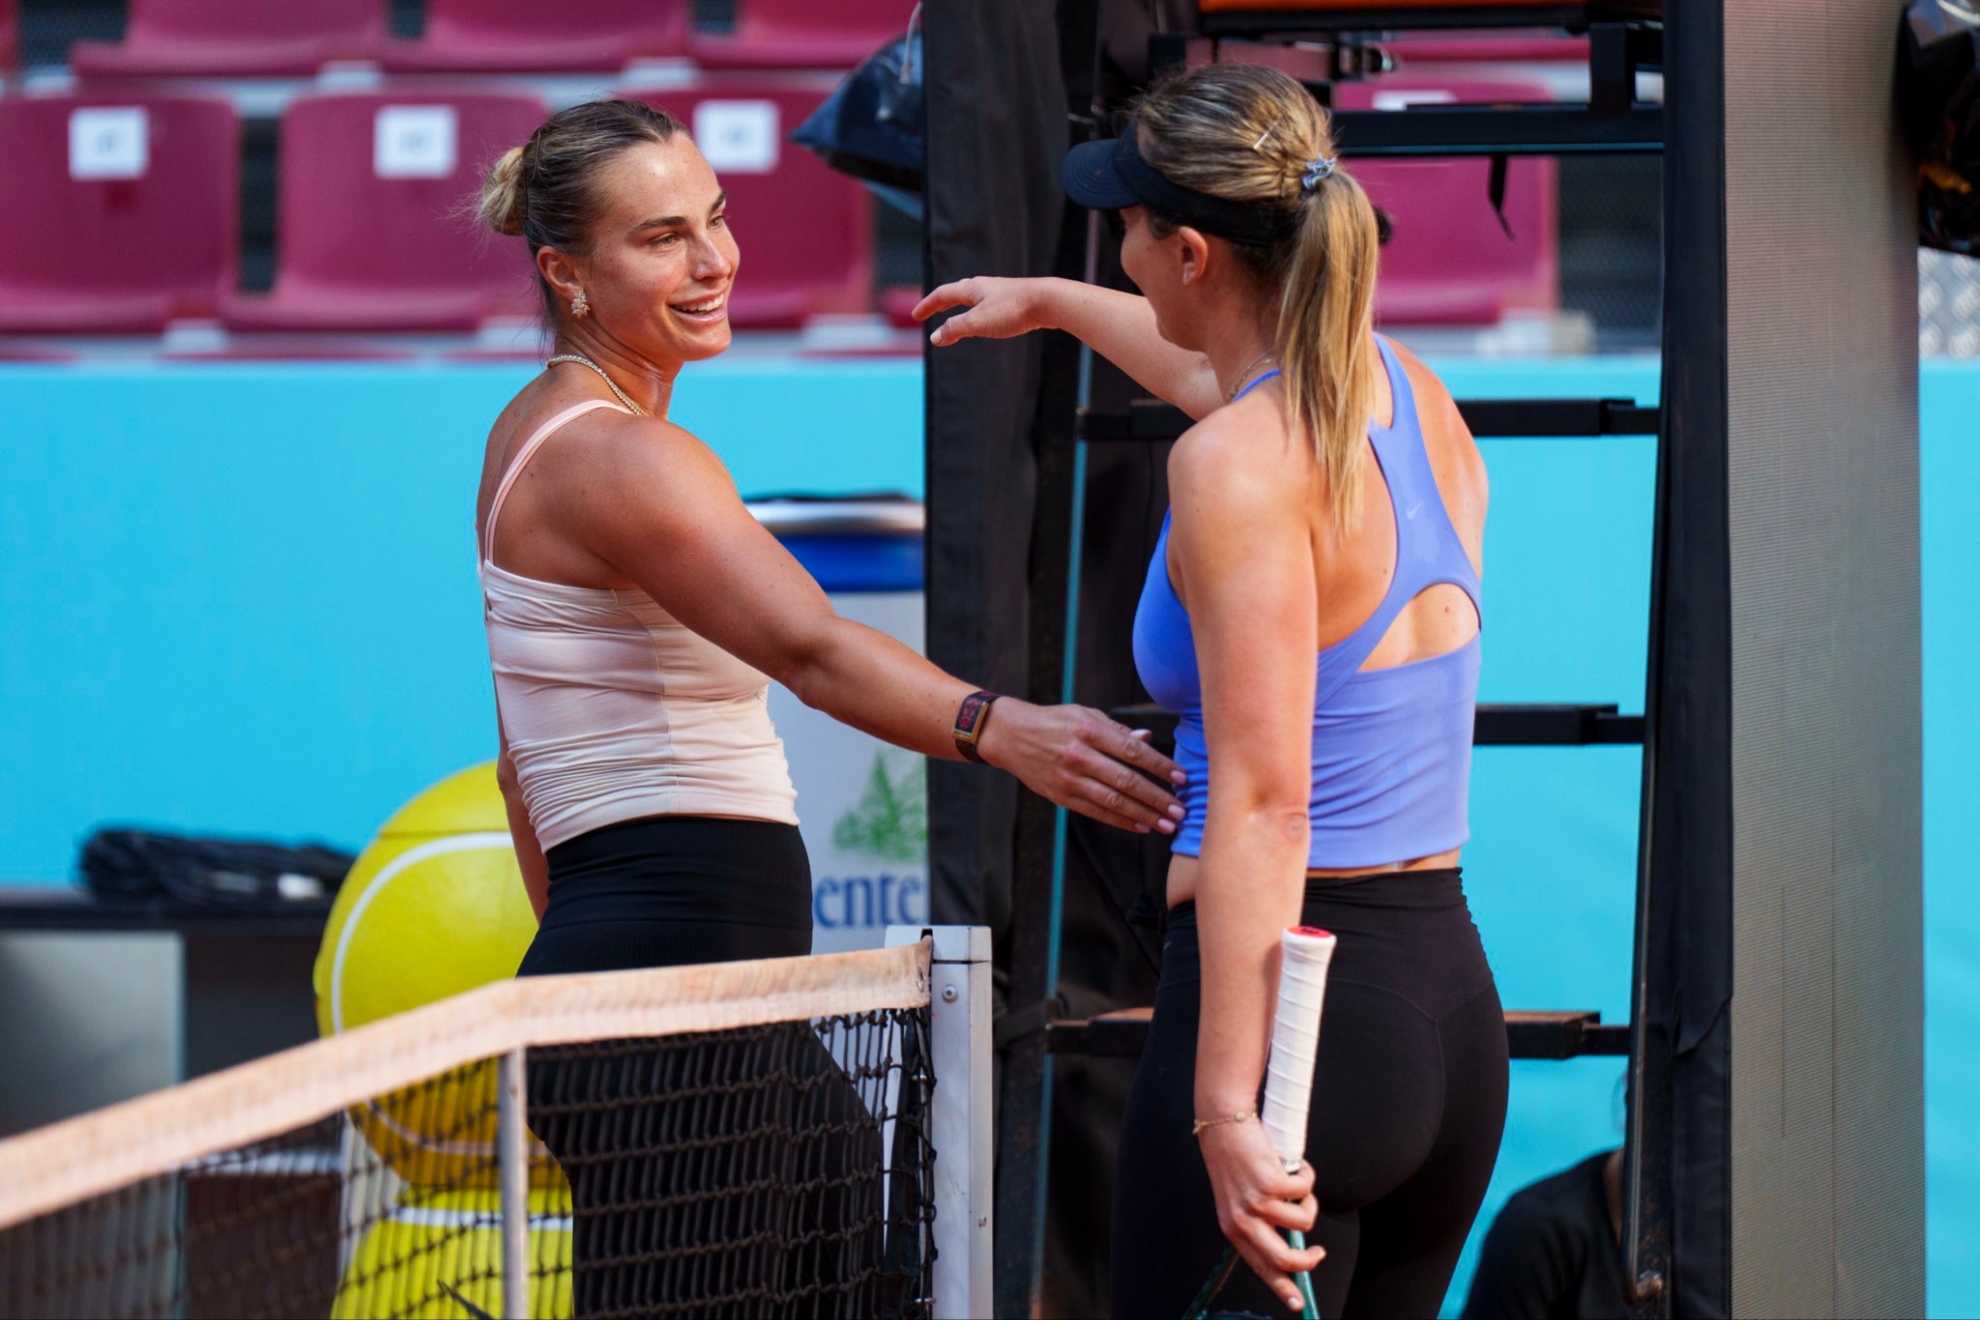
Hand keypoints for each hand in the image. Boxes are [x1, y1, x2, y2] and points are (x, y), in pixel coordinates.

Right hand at [913, 277, 1055, 346]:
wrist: (1048, 301)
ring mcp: (999, 293)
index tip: (916, 316)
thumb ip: (955, 329)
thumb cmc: (1013, 310)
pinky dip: (977, 314)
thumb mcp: (978, 322)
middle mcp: (984, 287)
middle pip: (956, 294)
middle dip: (941, 305)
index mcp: (971, 289)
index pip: (942, 295)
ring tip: (955, 319)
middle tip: (931, 313)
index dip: (927, 306)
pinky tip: (985, 322)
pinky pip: (988, 307)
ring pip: (973, 300)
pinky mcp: (1013, 302)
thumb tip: (935, 336)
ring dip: (960, 310)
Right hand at [973, 699, 1187, 833]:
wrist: (1011, 736)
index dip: (1159, 766)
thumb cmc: (1054, 722)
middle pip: (1126, 781)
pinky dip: (1121, 821)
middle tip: (1181, 811)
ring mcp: (1069, 779)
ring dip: (1144, 815)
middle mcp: (1079, 755)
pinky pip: (1096, 812)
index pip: (1133, 750)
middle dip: (1157, 798)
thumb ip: (1117, 729)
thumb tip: (1148, 739)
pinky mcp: (1061, 796)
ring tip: (1167, 825)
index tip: (1181, 778)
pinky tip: (1141, 826)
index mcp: (1089, 730)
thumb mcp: (1085, 714)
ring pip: (1113, 801)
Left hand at [1197, 1119, 1324, 1312]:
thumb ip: (1260, 1221)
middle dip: (1308, 1260)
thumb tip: (1291, 1241)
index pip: (1260, 1266)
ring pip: (1304, 1220)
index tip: (1297, 1302)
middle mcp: (1243, 1219)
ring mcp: (1258, 1202)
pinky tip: (1294, 1165)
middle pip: (1284, 1258)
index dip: (1282, 1287)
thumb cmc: (1234, 1157)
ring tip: (1297, 1184)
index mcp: (1233, 1227)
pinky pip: (1306, 1190)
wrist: (1224, 1122)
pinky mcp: (1272, 1183)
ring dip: (1309, 1202)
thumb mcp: (1239, 1198)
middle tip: (1318, 1252)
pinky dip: (1307, 1176)